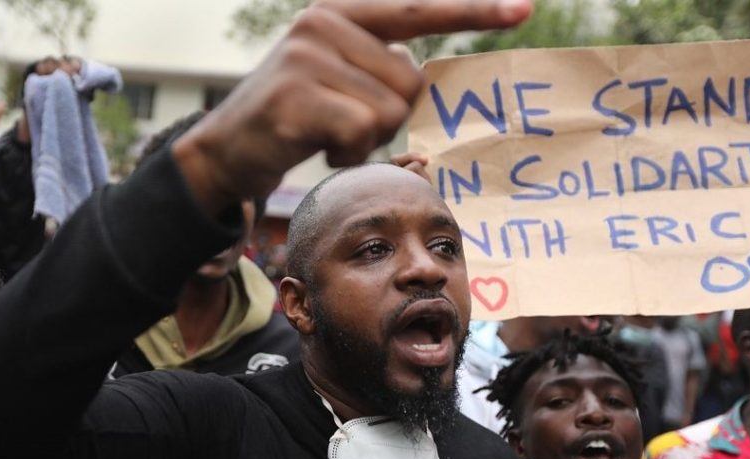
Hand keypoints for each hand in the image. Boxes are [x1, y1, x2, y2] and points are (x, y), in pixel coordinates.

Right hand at [172, 0, 530, 211]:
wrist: (224, 151)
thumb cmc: (290, 119)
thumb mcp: (331, 76)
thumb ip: (376, 67)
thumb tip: (424, 78)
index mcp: (338, 13)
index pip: (417, 9)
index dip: (474, 11)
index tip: (525, 8)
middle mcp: (323, 25)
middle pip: (409, 81)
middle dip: (387, 118)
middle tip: (344, 125)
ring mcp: (307, 59)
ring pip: (388, 111)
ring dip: (364, 140)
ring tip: (323, 135)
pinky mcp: (297, 97)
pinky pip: (362, 132)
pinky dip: (347, 153)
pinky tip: (315, 146)